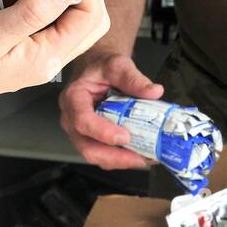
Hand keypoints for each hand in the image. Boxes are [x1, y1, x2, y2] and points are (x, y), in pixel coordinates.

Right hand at [59, 52, 164, 168]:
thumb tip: (154, 91)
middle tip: (140, 157)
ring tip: (145, 157)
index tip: (125, 136)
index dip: (102, 132)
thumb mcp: (117, 65)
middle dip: (115, 157)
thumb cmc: (101, 68)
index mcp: (73, 98)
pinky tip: (141, 154)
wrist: (96, 69)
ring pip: (97, 156)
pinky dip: (123, 158)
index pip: (82, 121)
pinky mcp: (92, 140)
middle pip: (88, 147)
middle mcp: (72, 119)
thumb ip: (133, 78)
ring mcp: (81, 132)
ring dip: (121, 161)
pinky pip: (105, 155)